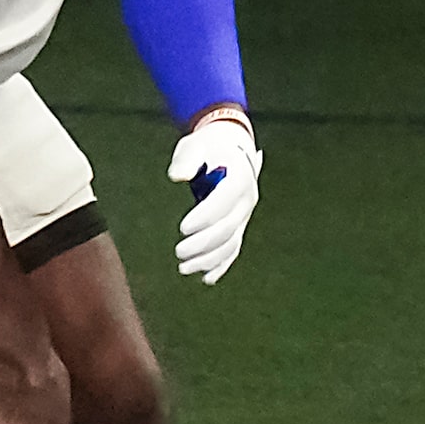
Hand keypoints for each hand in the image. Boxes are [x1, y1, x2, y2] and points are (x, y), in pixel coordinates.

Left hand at [168, 109, 262, 284]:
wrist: (228, 148)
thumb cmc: (208, 147)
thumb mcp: (195, 145)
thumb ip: (186, 160)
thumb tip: (177, 176)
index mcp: (240, 177)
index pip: (225, 201)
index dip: (205, 217)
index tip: (182, 228)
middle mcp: (247, 199)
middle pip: (228, 228)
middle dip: (203, 243)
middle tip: (179, 252)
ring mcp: (244, 215)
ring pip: (230, 243)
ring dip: (209, 260)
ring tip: (183, 268)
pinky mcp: (238, 226)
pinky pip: (233, 249)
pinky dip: (221, 265)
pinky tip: (206, 278)